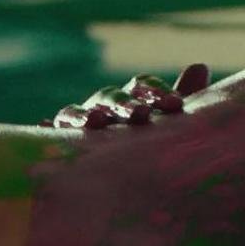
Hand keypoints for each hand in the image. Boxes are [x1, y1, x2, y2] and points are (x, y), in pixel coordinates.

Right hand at [40, 64, 209, 128]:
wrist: (125, 180)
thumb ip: (185, 99)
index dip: (157, 93)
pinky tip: (45, 127)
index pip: (143, 86)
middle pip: (113, 96)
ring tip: (96, 122)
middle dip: (126, 105)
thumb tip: (199, 65)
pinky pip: (52, 132)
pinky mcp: (59, 139)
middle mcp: (105, 104)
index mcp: (134, 98)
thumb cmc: (154, 145)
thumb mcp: (171, 124)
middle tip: (141, 117)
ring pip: (80, 111)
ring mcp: (81, 120)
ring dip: (86, 114)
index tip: (174, 106)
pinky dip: (48, 128)